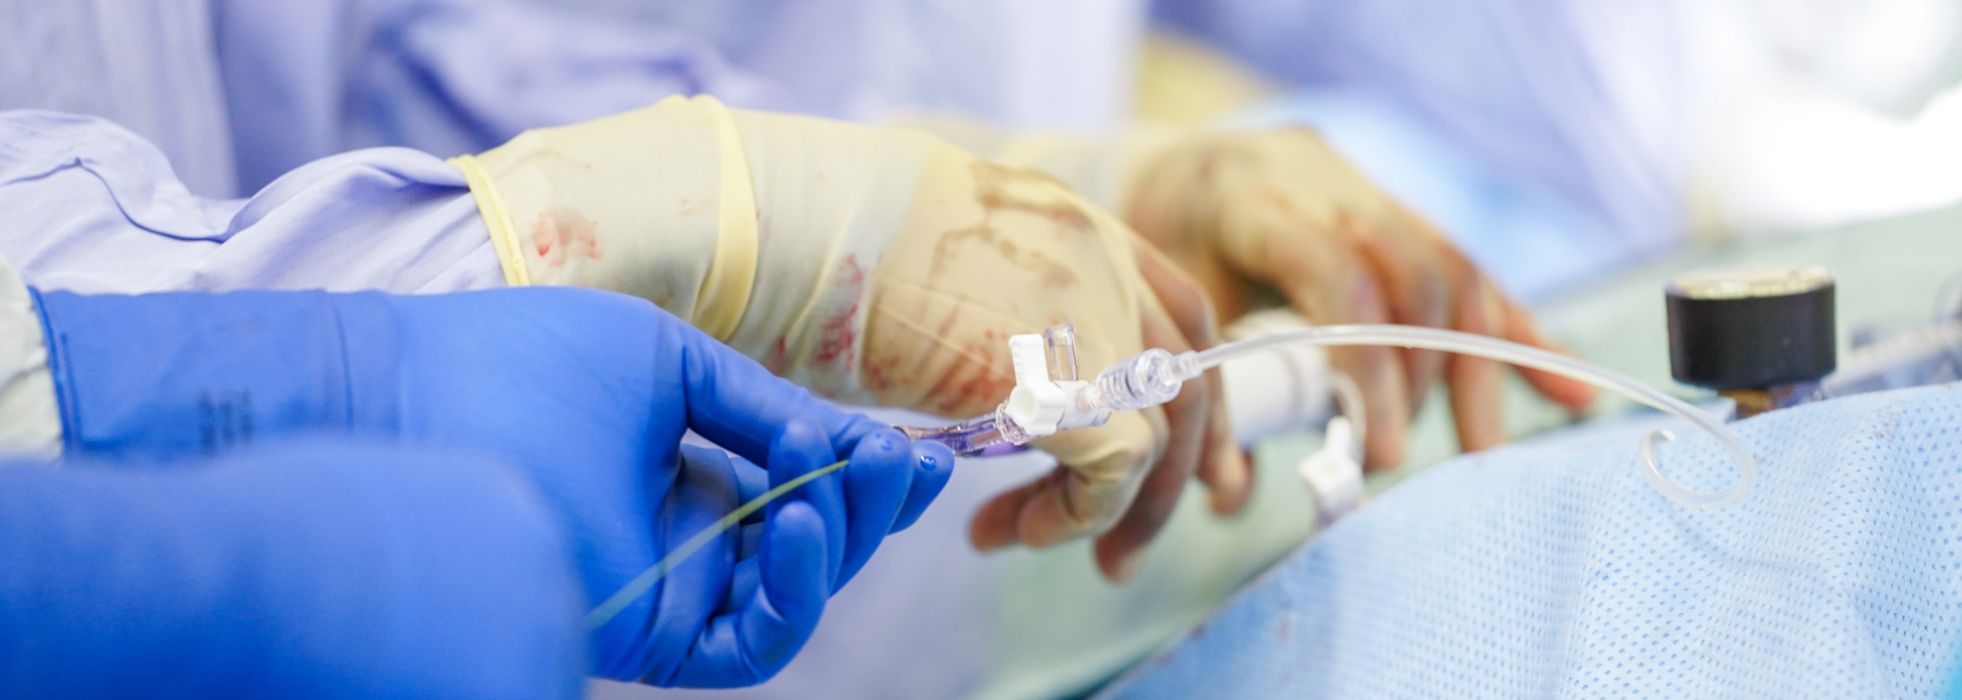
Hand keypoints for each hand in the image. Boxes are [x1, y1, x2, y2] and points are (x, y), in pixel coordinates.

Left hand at [31, 286, 954, 686]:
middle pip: (810, 554)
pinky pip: (747, 646)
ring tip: (844, 482)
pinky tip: (794, 522)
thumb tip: (854, 439)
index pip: (799, 493)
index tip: (917, 447)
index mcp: (684, 478)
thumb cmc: (516, 363)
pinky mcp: (641, 638)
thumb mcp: (667, 366)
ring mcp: (663, 595)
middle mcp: (680, 545)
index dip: (864, 476)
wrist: (404, 391)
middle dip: (869, 510)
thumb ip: (762, 408)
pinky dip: (791, 594)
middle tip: (904, 464)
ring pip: (790, 606)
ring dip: (839, 549)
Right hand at [459, 99, 1242, 581]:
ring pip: (1162, 431)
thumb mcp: (932, 272)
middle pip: (1186, 373)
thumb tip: (987, 377)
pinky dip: (1074, 514)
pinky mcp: (1066, 375)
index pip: (1173, 310)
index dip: (1179, 392)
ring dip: (1111, 510)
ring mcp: (1091, 311)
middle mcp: (1098, 257)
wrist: (785, 230)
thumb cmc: (816, 250)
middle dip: (1170, 471)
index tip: (1170, 462)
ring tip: (1025, 541)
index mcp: (1069, 223)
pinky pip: (1115, 467)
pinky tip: (1010, 529)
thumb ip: (989, 314)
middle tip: (1125, 544)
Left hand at [1121, 128, 1595, 466]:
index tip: (1374, 447)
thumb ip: (1206, 399)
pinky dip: (1519, 337)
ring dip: (1477, 366)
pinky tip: (1570, 392)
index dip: (1367, 365)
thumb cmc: (1154, 255)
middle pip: (1412, 274)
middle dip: (1418, 377)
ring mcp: (1371, 194)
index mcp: (1255, 197)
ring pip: (1452, 272)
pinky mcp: (1403, 217)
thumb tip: (1236, 496)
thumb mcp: (1163, 314)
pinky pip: (1472, 276)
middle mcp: (1326, 184)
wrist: (1166, 175)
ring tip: (1480, 447)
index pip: (1339, 275)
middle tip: (1390, 455)